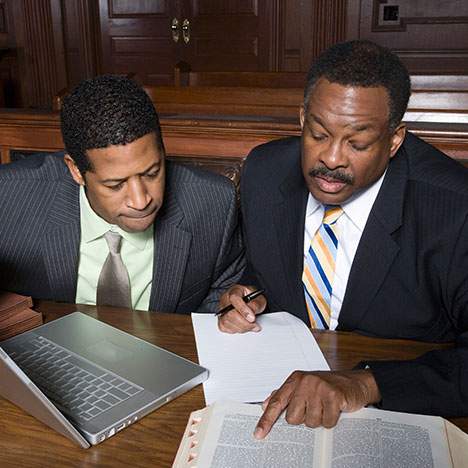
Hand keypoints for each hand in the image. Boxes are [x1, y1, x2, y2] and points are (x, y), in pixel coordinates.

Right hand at [217, 284, 266, 333]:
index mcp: (235, 290)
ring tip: (251, 326)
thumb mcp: (259, 298)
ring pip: (226, 322)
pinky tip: (243, 327)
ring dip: (241, 328)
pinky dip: (235, 330)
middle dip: (244, 323)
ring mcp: (222, 309)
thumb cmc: (253, 299)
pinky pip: (224, 327)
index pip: (234, 298)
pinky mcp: (220, 319)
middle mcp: (225, 299)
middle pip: (230, 313)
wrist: (250, 303)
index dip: (243, 310)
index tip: (252, 318)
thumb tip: (251, 313)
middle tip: (255, 325)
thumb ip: (255, 305)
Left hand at [254, 369, 380, 438]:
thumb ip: (284, 395)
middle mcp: (304, 382)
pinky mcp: (333, 395)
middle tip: (314, 408)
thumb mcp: (303, 386)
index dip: (266, 420)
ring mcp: (319, 387)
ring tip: (325, 407)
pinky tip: (335, 409)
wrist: (354, 382)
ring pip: (310, 423)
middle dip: (304, 418)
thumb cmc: (327, 386)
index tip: (258, 434)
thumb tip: (265, 405)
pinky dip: (331, 420)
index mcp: (295, 379)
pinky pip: (326, 422)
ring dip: (319, 419)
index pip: (276, 402)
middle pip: (293, 419)